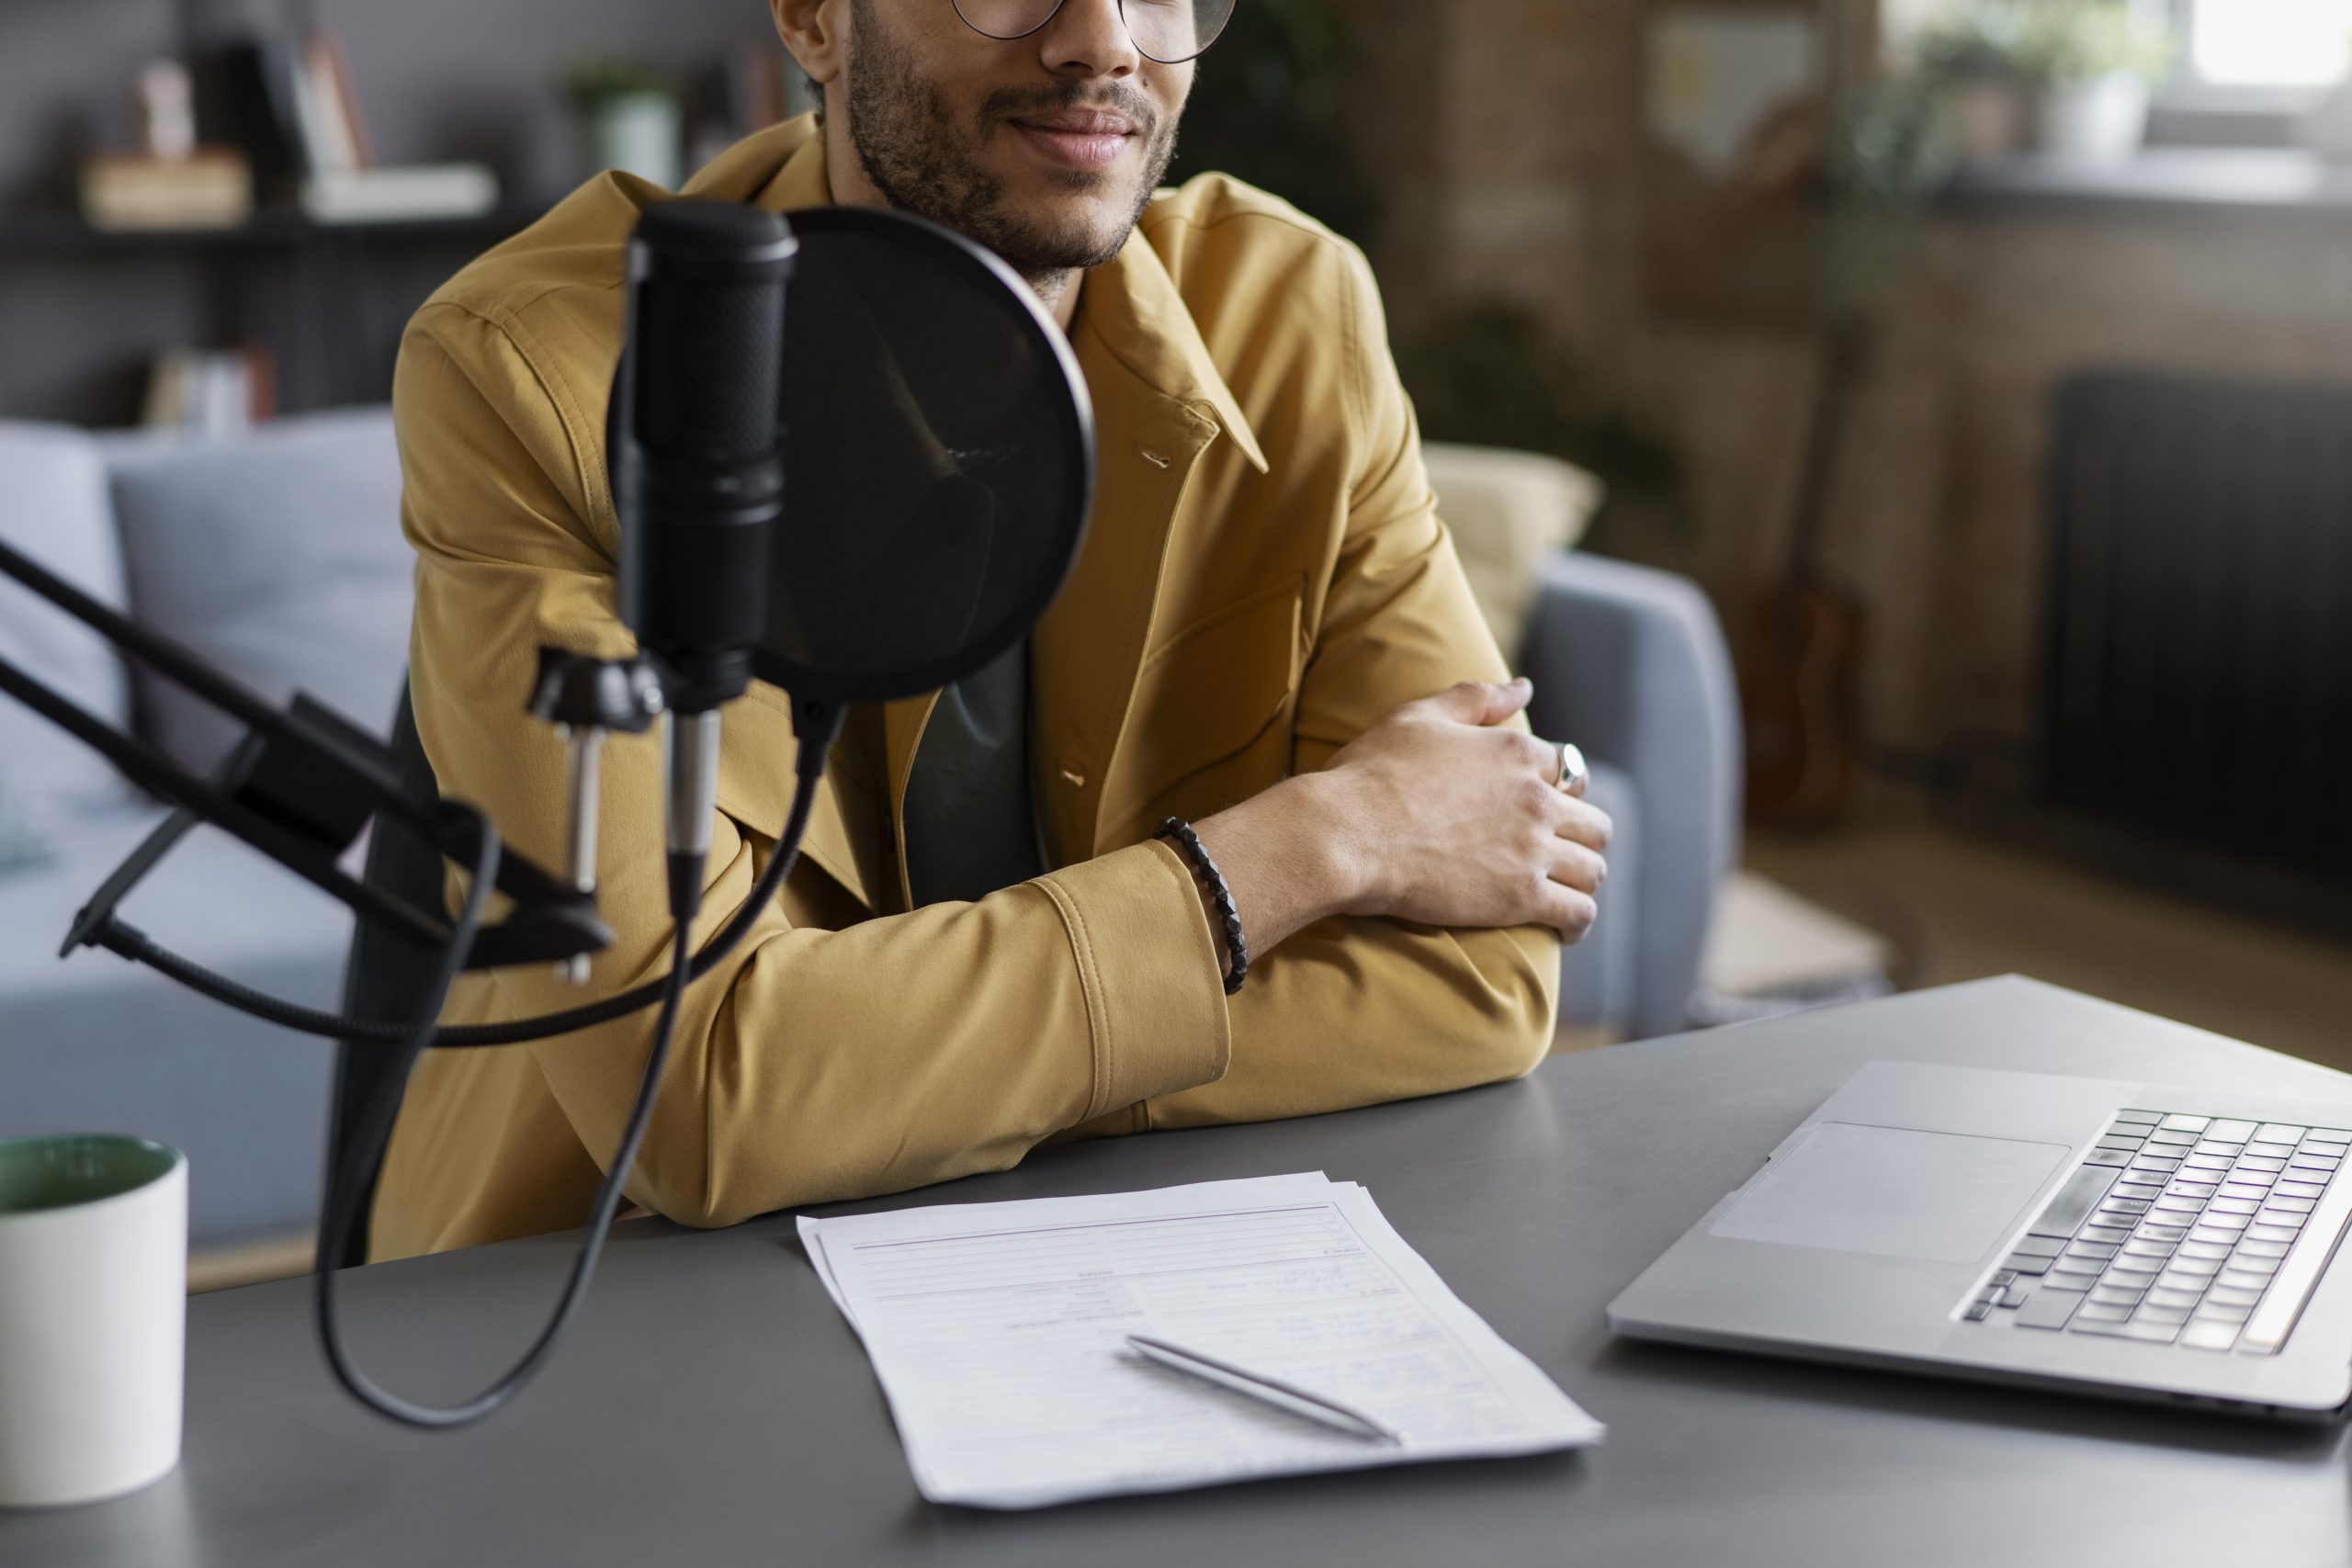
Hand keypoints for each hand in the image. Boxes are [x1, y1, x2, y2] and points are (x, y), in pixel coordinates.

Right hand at [1318, 679, 1611, 941]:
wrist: (1347, 833)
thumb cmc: (1373, 772)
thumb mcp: (1422, 716)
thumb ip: (1477, 698)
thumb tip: (1524, 686)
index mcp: (1516, 752)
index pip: (1568, 770)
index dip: (1558, 789)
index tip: (1544, 806)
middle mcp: (1536, 798)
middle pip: (1593, 822)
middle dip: (1581, 837)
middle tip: (1559, 851)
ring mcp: (1532, 849)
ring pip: (1593, 869)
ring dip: (1582, 879)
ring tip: (1564, 890)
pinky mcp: (1521, 897)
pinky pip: (1578, 913)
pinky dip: (1578, 921)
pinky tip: (1566, 928)